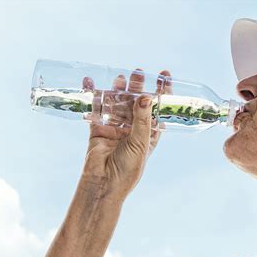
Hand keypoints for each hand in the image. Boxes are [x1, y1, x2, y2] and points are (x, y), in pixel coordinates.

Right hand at [79, 69, 171, 199]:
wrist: (104, 184)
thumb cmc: (128, 168)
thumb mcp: (140, 142)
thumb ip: (142, 119)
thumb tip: (146, 96)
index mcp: (149, 135)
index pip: (157, 109)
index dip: (162, 92)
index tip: (165, 75)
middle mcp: (133, 130)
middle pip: (137, 104)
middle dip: (138, 87)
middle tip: (139, 72)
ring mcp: (115, 129)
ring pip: (118, 104)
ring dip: (118, 90)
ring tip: (120, 77)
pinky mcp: (98, 129)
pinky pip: (96, 109)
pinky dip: (94, 95)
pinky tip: (92, 82)